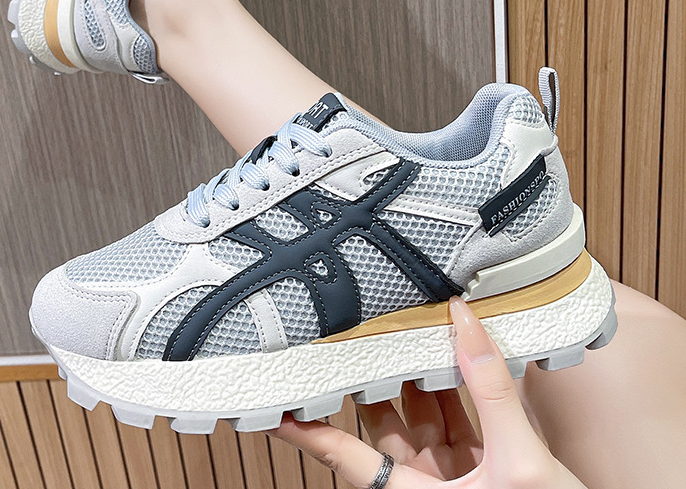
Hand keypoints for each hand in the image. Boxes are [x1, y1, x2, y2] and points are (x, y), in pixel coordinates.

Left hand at [268, 297, 587, 487]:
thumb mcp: (519, 461)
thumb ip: (489, 390)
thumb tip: (464, 321)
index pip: (345, 457)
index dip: (308, 431)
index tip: (274, 407)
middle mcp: (424, 484)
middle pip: (381, 425)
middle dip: (370, 378)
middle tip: (352, 331)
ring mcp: (452, 474)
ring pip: (419, 416)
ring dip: (414, 375)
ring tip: (400, 328)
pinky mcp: (480, 464)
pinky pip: (455, 418)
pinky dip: (453, 387)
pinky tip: (452, 354)